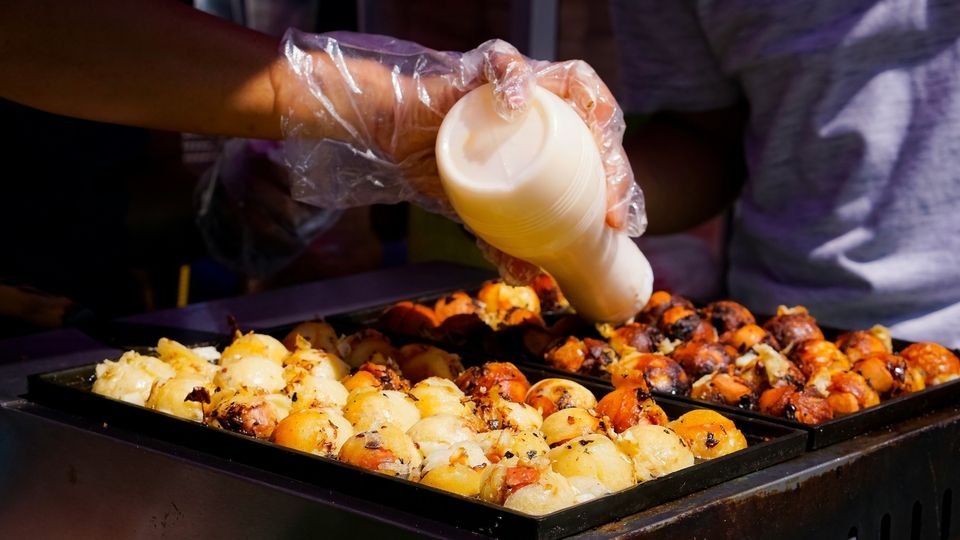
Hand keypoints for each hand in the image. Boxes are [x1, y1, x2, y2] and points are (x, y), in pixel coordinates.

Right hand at [273, 31, 643, 282]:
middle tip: (612, 208)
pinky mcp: (485, 66)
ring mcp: (524, 83)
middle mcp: (549, 106)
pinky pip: (507, 65)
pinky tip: (517, 103)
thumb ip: (503, 240)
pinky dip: (515, 80)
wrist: (393, 138)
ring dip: (595, 115)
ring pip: (577, 85)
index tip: (622, 226)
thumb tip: (527, 277)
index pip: (604, 156)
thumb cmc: (441, 165)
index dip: (622, 188)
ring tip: (597, 152)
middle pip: (602, 124)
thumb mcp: (479, 212)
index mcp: (557, 138)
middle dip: (618, 165)